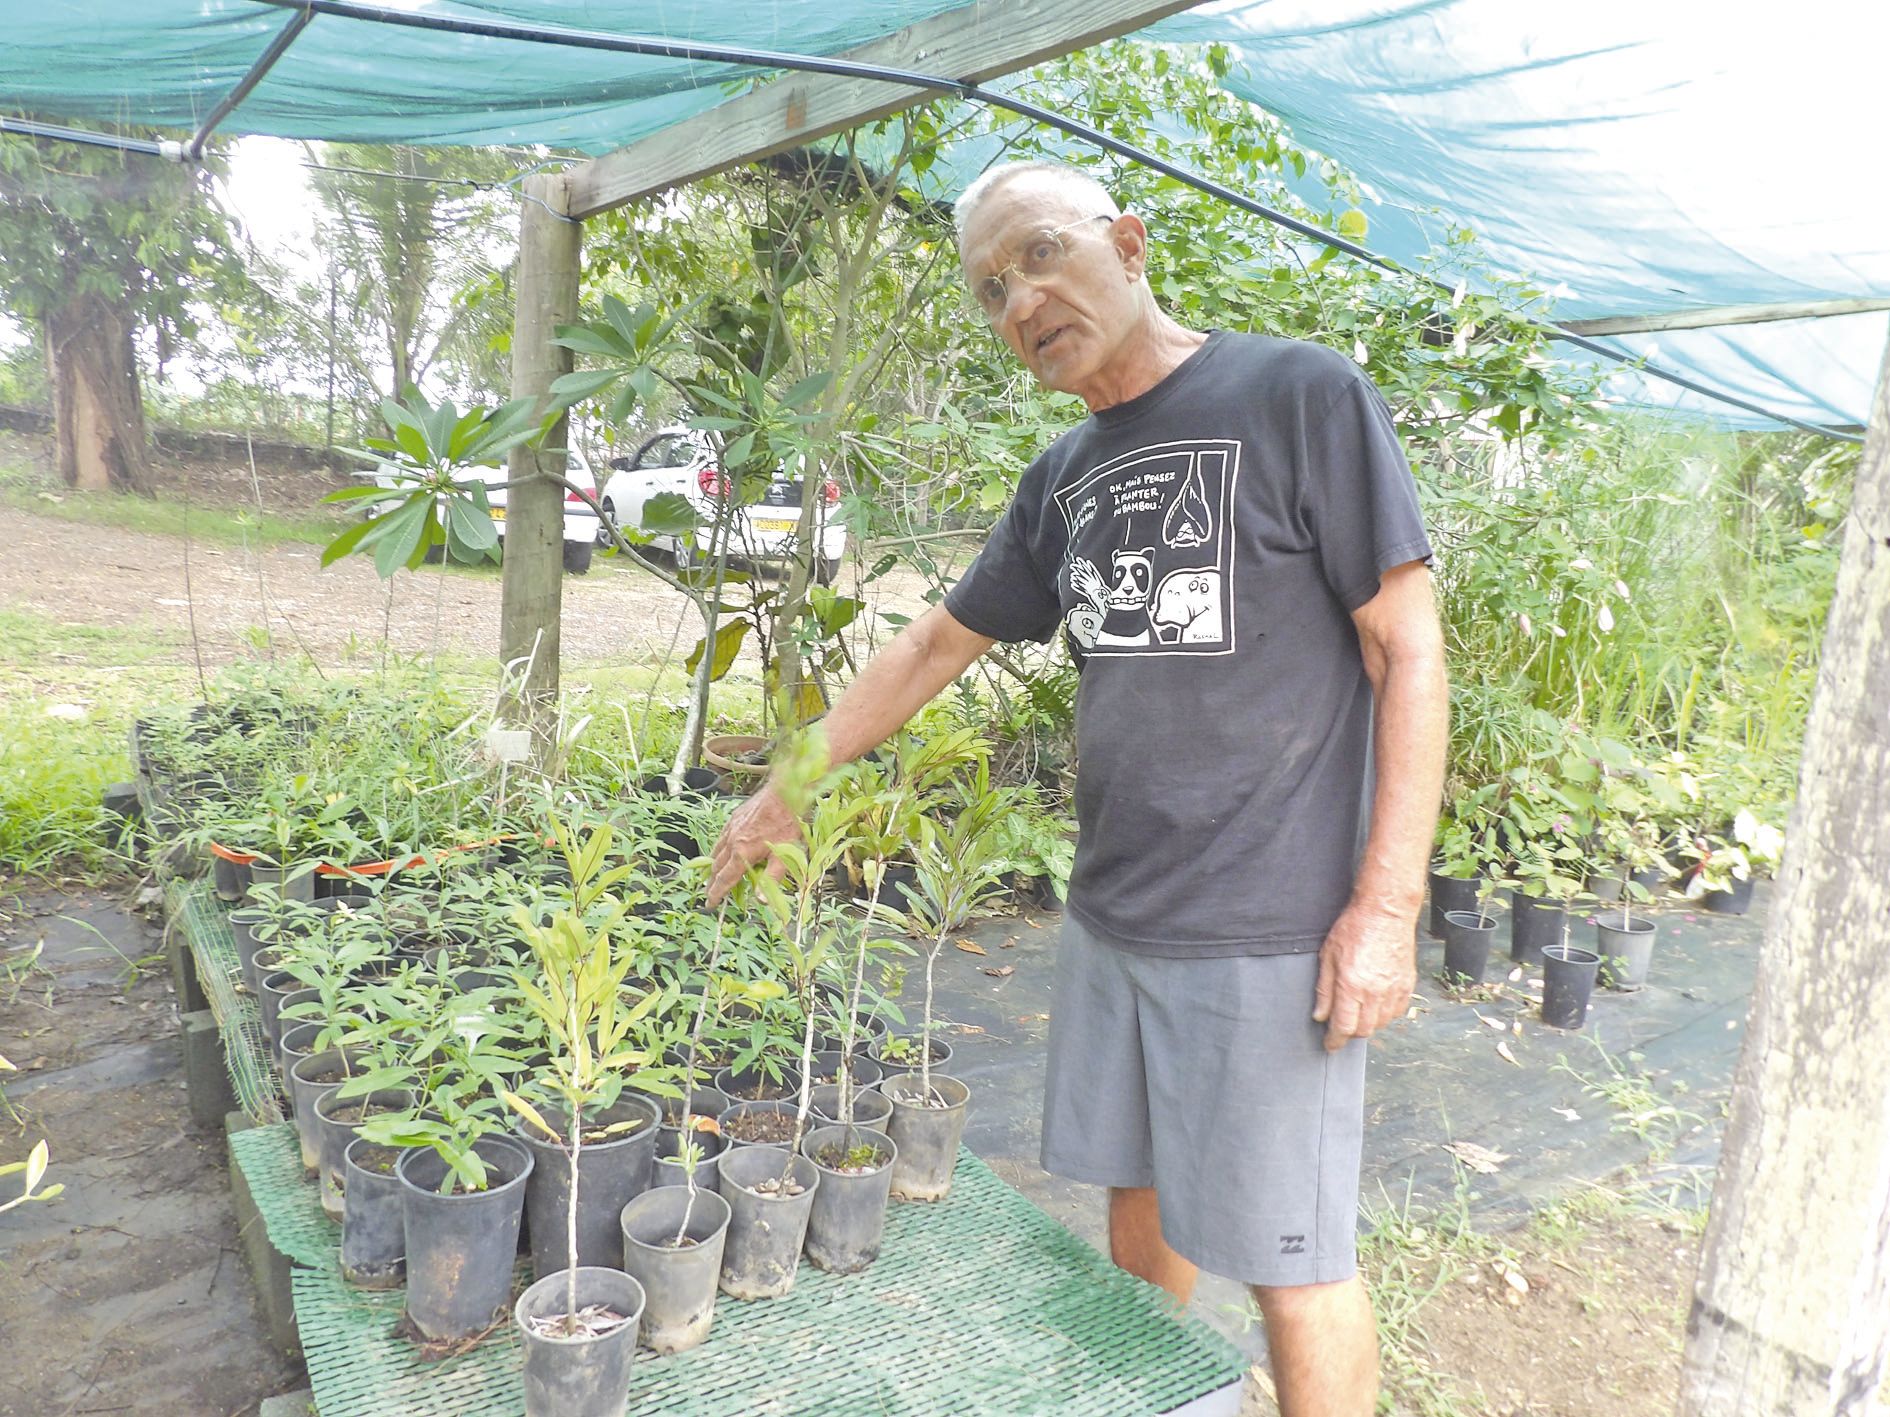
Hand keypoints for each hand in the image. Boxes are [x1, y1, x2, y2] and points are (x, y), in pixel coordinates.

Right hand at [705, 782, 797, 905]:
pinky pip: (721, 838)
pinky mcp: (735, 818)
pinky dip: (718, 849)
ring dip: (712, 866)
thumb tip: (761, 901)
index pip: (725, 879)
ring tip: (711, 876)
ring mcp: (731, 828)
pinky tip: (723, 850)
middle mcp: (732, 841)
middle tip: (708, 894)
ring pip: (716, 851)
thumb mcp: (785, 855)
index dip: (716, 894)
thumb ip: (772, 878)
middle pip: (716, 867)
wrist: (785, 792)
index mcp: (742, 853)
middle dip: (711, 883)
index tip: (710, 904)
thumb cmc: (788, 823)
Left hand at [1312, 902, 1416, 1051]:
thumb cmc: (1353, 928)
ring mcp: (1394, 989)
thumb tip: (1320, 1016)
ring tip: (1357, 1012)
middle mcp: (1375, 992)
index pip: (1344, 1027)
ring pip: (1381, 1023)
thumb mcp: (1328, 956)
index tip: (1330, 1046)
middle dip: (1350, 1033)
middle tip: (1341, 1025)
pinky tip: (1375, 1004)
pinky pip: (1397, 1012)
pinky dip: (1385, 1015)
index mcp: (1352, 986)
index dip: (1335, 1041)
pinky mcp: (1407, 984)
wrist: (1386, 912)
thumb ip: (1324, 990)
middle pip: (1363, 1030)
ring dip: (1367, 1024)